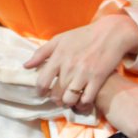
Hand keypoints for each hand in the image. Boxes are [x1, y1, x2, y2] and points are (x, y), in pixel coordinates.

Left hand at [23, 14, 137, 109]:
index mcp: (58, 57)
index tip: (43, 93)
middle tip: (58, 97)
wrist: (111, 33)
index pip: (42, 82)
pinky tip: (82, 101)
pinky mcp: (97, 79)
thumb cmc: (84, 35)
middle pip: (56, 94)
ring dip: (68, 103)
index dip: (40, 91)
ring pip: (69, 99)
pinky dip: (82, 104)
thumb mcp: (60, 39)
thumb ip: (41, 52)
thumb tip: (26, 66)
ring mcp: (83, 74)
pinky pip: (86, 100)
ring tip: (69, 100)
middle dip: (55, 99)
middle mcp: (69, 67)